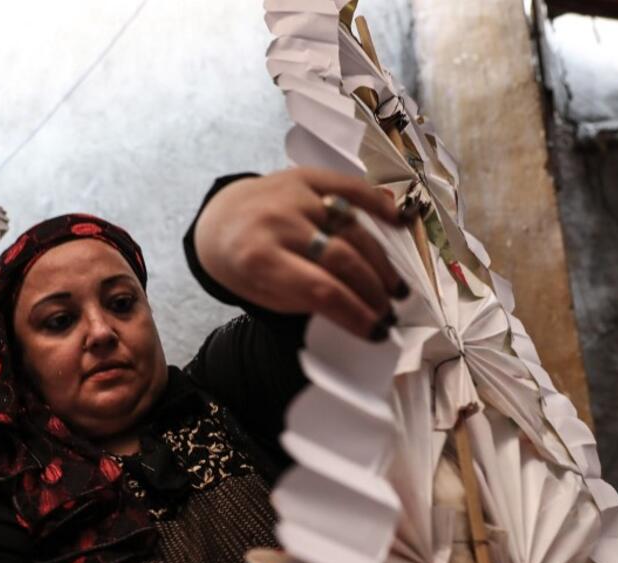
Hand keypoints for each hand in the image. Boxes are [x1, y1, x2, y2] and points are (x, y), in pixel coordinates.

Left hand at [194, 167, 409, 340]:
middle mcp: (277, 221)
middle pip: (341, 258)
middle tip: (389, 311)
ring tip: (394, 287)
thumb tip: (361, 313)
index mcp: (259, 258)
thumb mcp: (264, 294)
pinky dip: (377, 204)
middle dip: (371, 290)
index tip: (377, 331)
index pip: (320, 290)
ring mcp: (294, 195)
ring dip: (379, 262)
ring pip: (352, 228)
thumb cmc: (244, 266)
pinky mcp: (305, 176)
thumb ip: (306, 301)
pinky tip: (398, 223)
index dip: (355, 313)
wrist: (219, 220)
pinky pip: (349, 188)